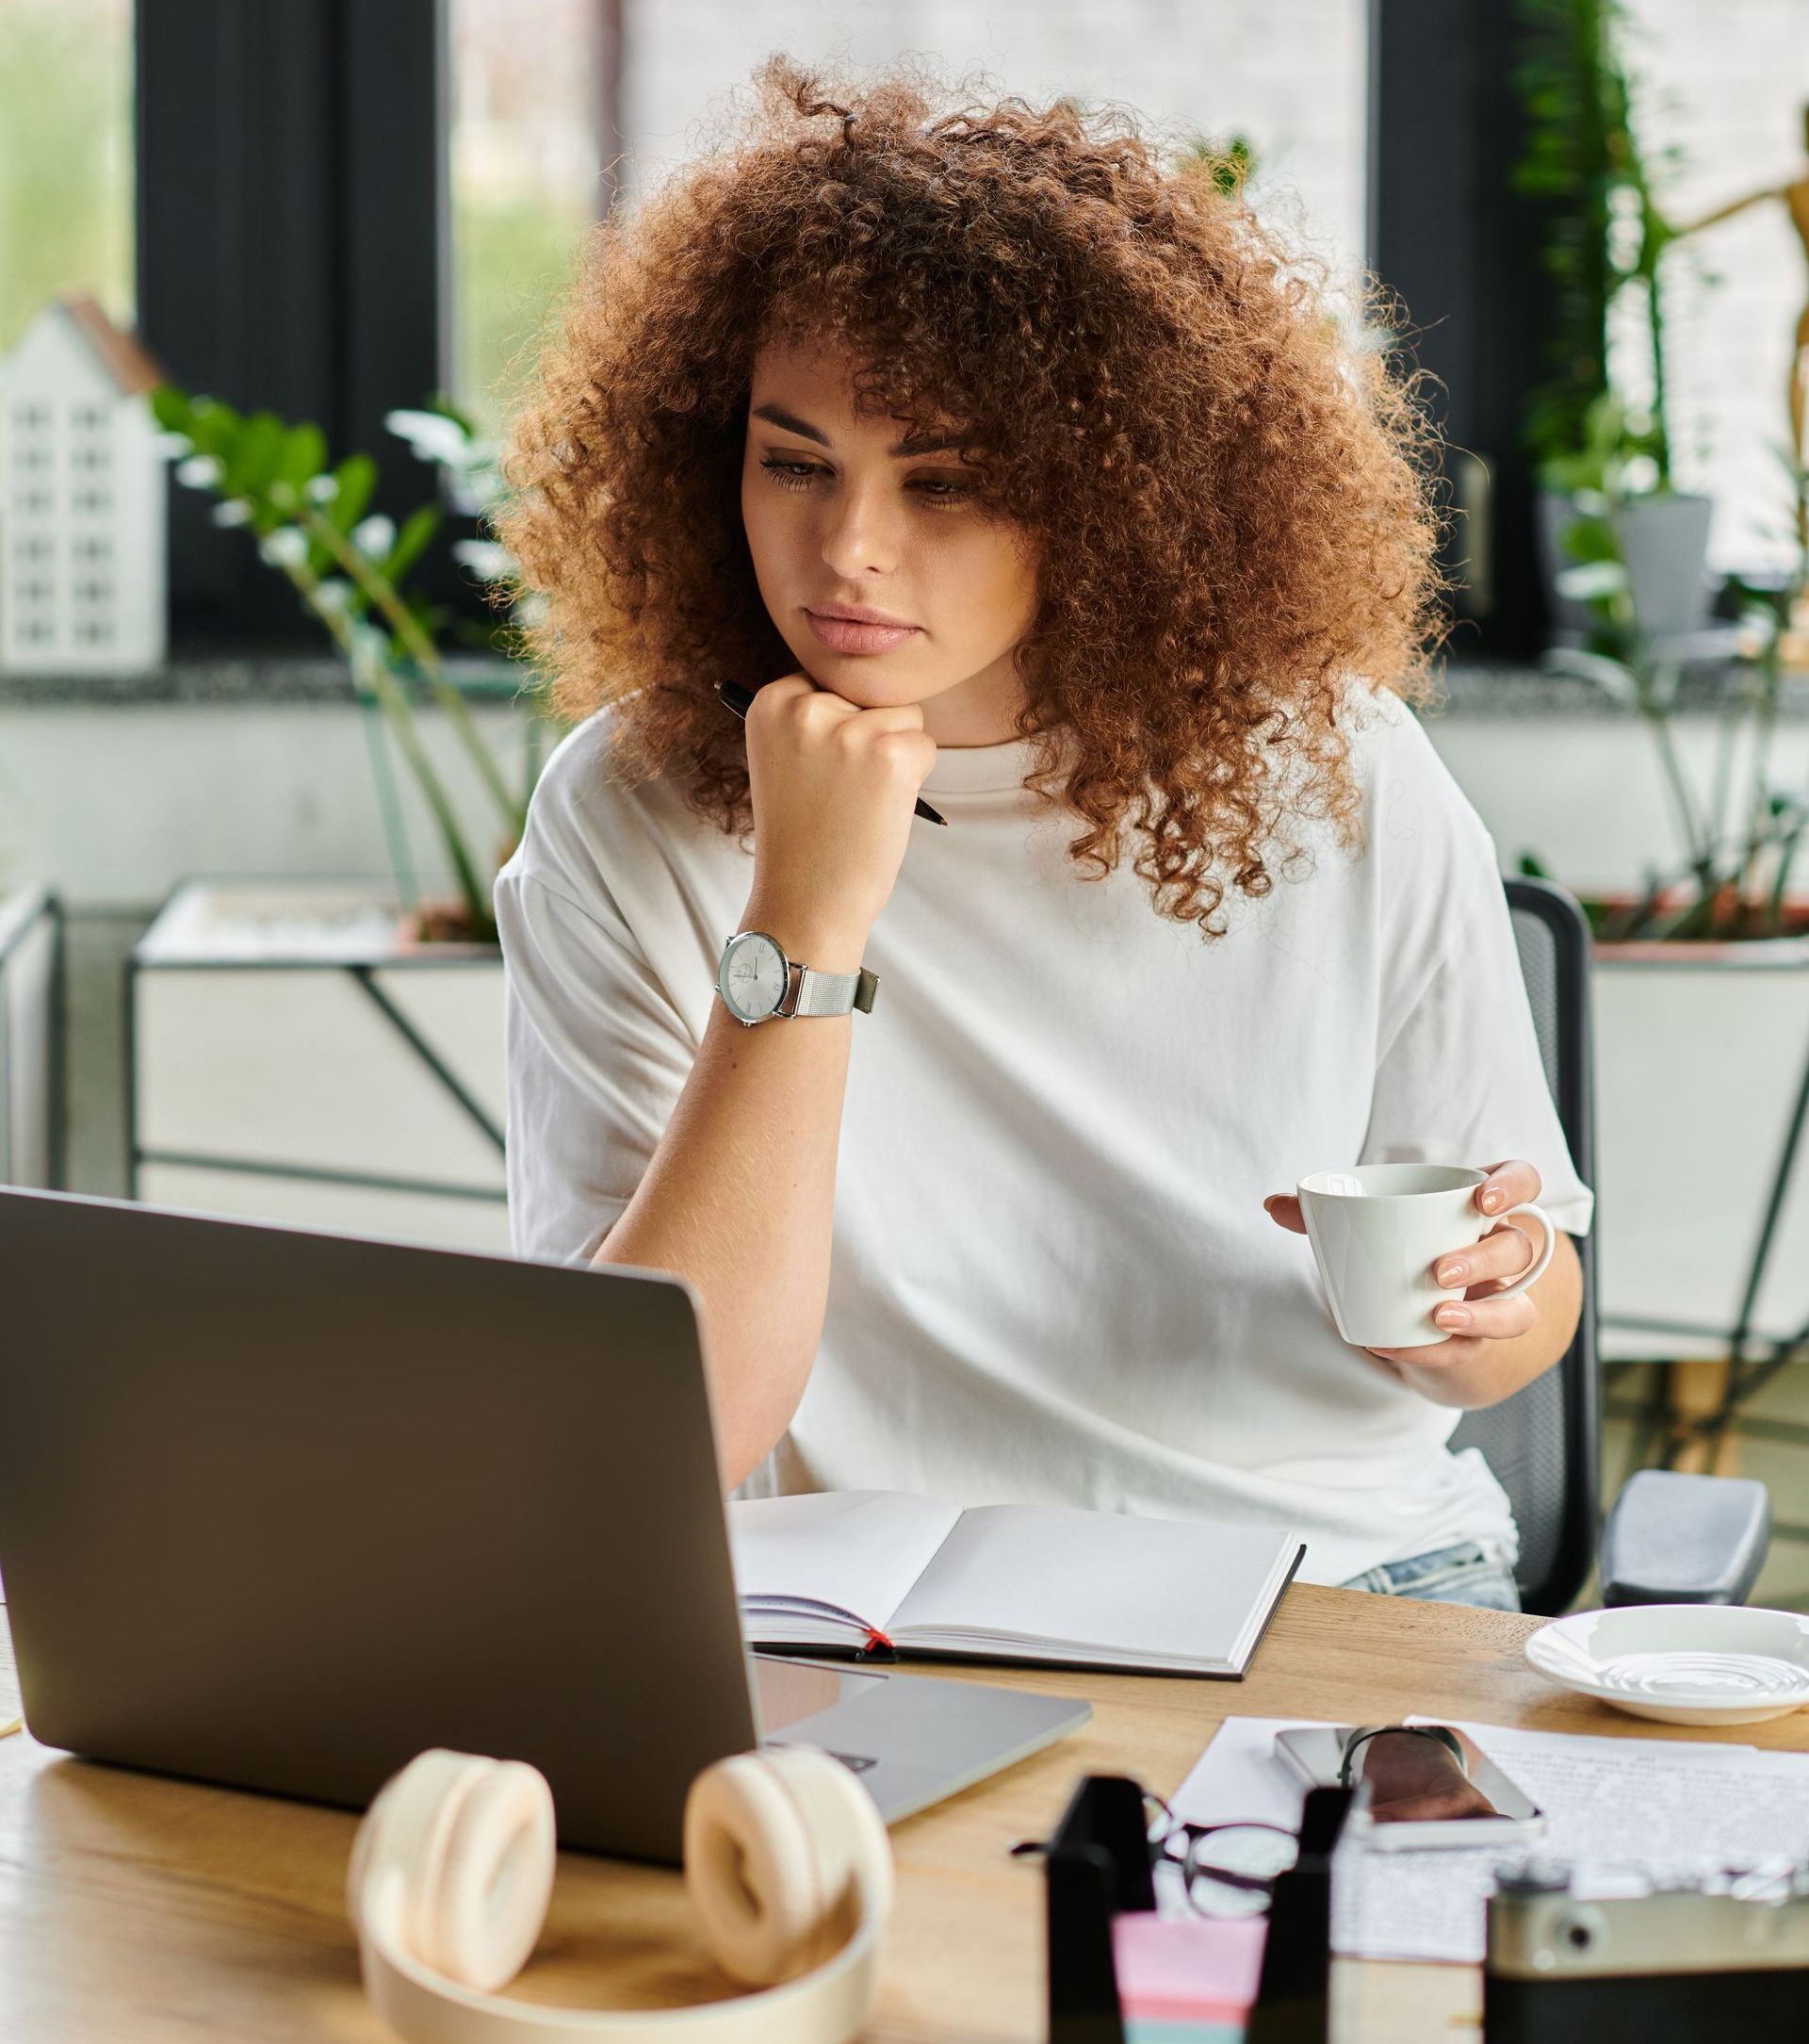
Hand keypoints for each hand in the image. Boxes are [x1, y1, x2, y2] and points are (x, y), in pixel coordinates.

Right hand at [742, 672, 937, 968]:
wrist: (805, 902)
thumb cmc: (802, 836)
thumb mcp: (784, 759)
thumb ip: (813, 716)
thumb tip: (870, 672)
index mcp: (771, 702)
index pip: (834, 682)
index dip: (840, 727)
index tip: (821, 771)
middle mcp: (804, 706)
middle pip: (872, 695)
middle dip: (868, 738)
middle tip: (840, 794)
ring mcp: (848, 729)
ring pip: (904, 717)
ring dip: (894, 757)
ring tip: (858, 801)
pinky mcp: (888, 754)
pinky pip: (925, 746)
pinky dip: (914, 782)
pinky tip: (878, 810)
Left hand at [1262, 1159, 1545, 1375]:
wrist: (1425, 1305)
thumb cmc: (1403, 1244)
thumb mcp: (1372, 1221)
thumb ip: (1324, 1212)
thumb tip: (1272, 1205)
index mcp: (1482, 1207)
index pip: (1523, 1182)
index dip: (1513, 1187)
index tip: (1483, 1199)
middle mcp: (1503, 1251)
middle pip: (1518, 1249)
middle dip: (1484, 1261)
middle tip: (1440, 1272)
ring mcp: (1500, 1299)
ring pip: (1516, 1309)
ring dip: (1481, 1316)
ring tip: (1439, 1317)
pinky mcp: (1481, 1340)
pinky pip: (1475, 1349)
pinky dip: (1437, 1351)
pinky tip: (1400, 1344)